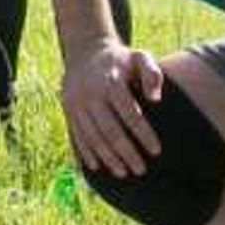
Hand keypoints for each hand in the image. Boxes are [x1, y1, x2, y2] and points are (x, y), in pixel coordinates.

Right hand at [57, 39, 167, 183]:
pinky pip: (77, 135)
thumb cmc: (121, 60)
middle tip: (141, 170)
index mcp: (111, 82)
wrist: (85, 51)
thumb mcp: (140, 57)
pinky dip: (86, 153)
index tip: (156, 151)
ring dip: (108, 157)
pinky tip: (98, 167)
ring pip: (93, 136)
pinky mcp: (68, 110)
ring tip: (123, 173)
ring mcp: (77, 103)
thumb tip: (156, 99)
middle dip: (126, 152)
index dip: (143, 134)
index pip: (130, 113)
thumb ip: (152, 74)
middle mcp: (91, 94)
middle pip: (110, 130)